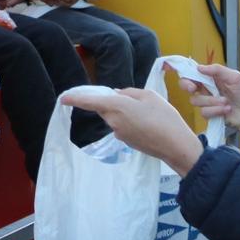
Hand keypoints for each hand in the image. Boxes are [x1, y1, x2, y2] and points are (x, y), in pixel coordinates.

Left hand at [62, 87, 202, 173]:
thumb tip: (117, 95)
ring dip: (123, 111)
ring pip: (114, 117)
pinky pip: (122, 126)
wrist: (176, 146)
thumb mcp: (150, 96)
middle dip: (112, 102)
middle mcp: (113, 122)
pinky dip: (129, 121)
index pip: (91, 102)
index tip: (63, 98)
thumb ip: (129, 93)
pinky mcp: (126, 142)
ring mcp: (119, 134)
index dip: (76, 99)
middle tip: (134, 99)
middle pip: (105, 108)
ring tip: (147, 111)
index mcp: (117, 107)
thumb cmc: (165, 117)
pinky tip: (147, 122)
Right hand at [184, 62, 239, 151]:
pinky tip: (227, 110)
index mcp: (213, 78)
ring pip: (196, 100)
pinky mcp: (211, 115)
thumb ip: (217, 70)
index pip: (194, 73)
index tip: (187, 74)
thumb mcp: (235, 77)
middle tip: (193, 88)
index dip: (187, 73)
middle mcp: (208, 89)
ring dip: (212, 101)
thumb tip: (199, 67)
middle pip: (187, 86)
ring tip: (227, 102)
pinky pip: (204, 112)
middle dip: (187, 85)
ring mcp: (209, 102)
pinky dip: (216, 110)